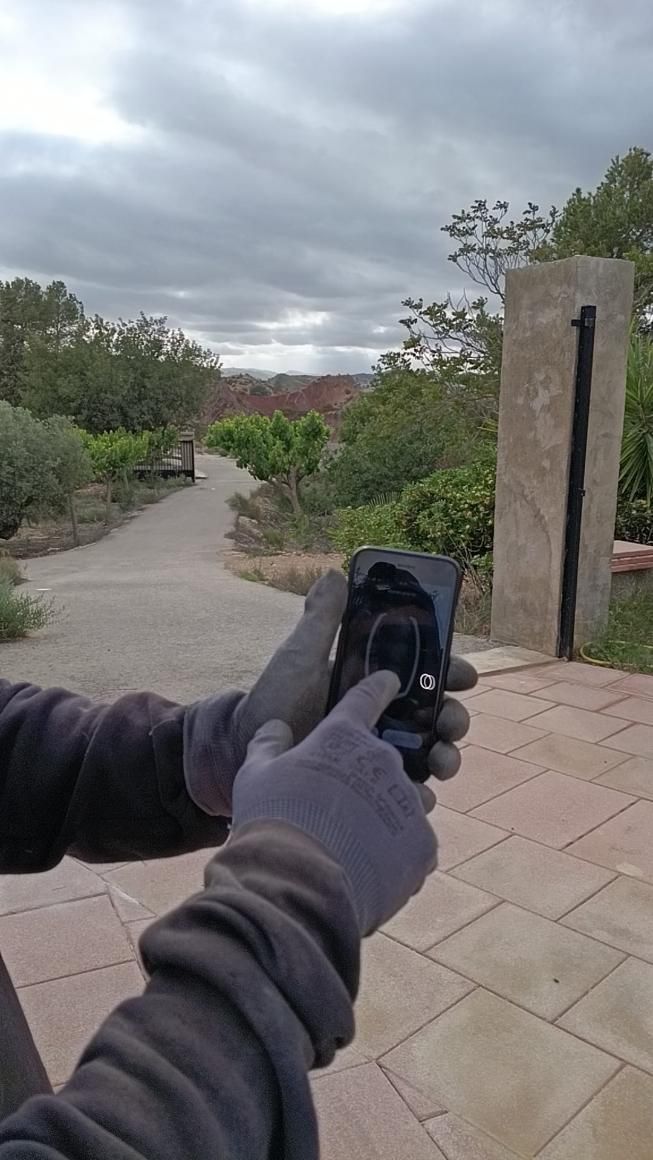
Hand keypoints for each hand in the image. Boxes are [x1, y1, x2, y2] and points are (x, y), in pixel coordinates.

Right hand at [232, 671, 437, 934]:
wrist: (297, 882)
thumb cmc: (272, 819)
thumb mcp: (255, 773)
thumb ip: (268, 744)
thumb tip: (275, 727)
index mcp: (345, 735)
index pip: (367, 696)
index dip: (377, 687)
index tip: (387, 682)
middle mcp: (384, 760)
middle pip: (385, 760)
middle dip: (369, 778)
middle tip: (341, 806)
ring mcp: (408, 802)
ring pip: (403, 803)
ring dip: (385, 818)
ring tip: (356, 845)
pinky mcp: (422, 844)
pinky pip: (415, 843)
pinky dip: (397, 854)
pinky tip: (370, 868)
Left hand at [236, 569, 475, 777]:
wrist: (244, 751)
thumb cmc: (274, 700)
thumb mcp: (298, 657)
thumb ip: (321, 620)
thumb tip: (335, 574)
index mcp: (375, 682)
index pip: (427, 673)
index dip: (452, 672)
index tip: (463, 675)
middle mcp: (385, 717)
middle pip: (438, 716)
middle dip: (455, 718)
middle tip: (451, 723)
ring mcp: (380, 752)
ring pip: (430, 754)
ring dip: (446, 757)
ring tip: (440, 762)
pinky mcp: (370, 787)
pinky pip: (403, 793)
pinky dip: (418, 796)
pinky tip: (417, 796)